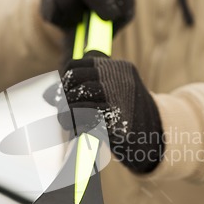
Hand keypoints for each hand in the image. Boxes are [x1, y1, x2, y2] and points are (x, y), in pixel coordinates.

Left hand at [57, 56, 163, 173]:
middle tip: (64, 111)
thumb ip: (82, 89)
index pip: (78, 65)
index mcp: (119, 69)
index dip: (65, 79)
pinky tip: (79, 132)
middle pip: (76, 82)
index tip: (65, 92)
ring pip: (78, 101)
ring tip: (68, 122)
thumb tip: (46, 93)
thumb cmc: (128, 115)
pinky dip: (78, 128)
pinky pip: (86, 122)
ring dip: (68, 114)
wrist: (157, 138)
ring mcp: (119, 100)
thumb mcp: (110, 95)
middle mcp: (119, 80)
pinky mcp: (115, 122)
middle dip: (65, 97)